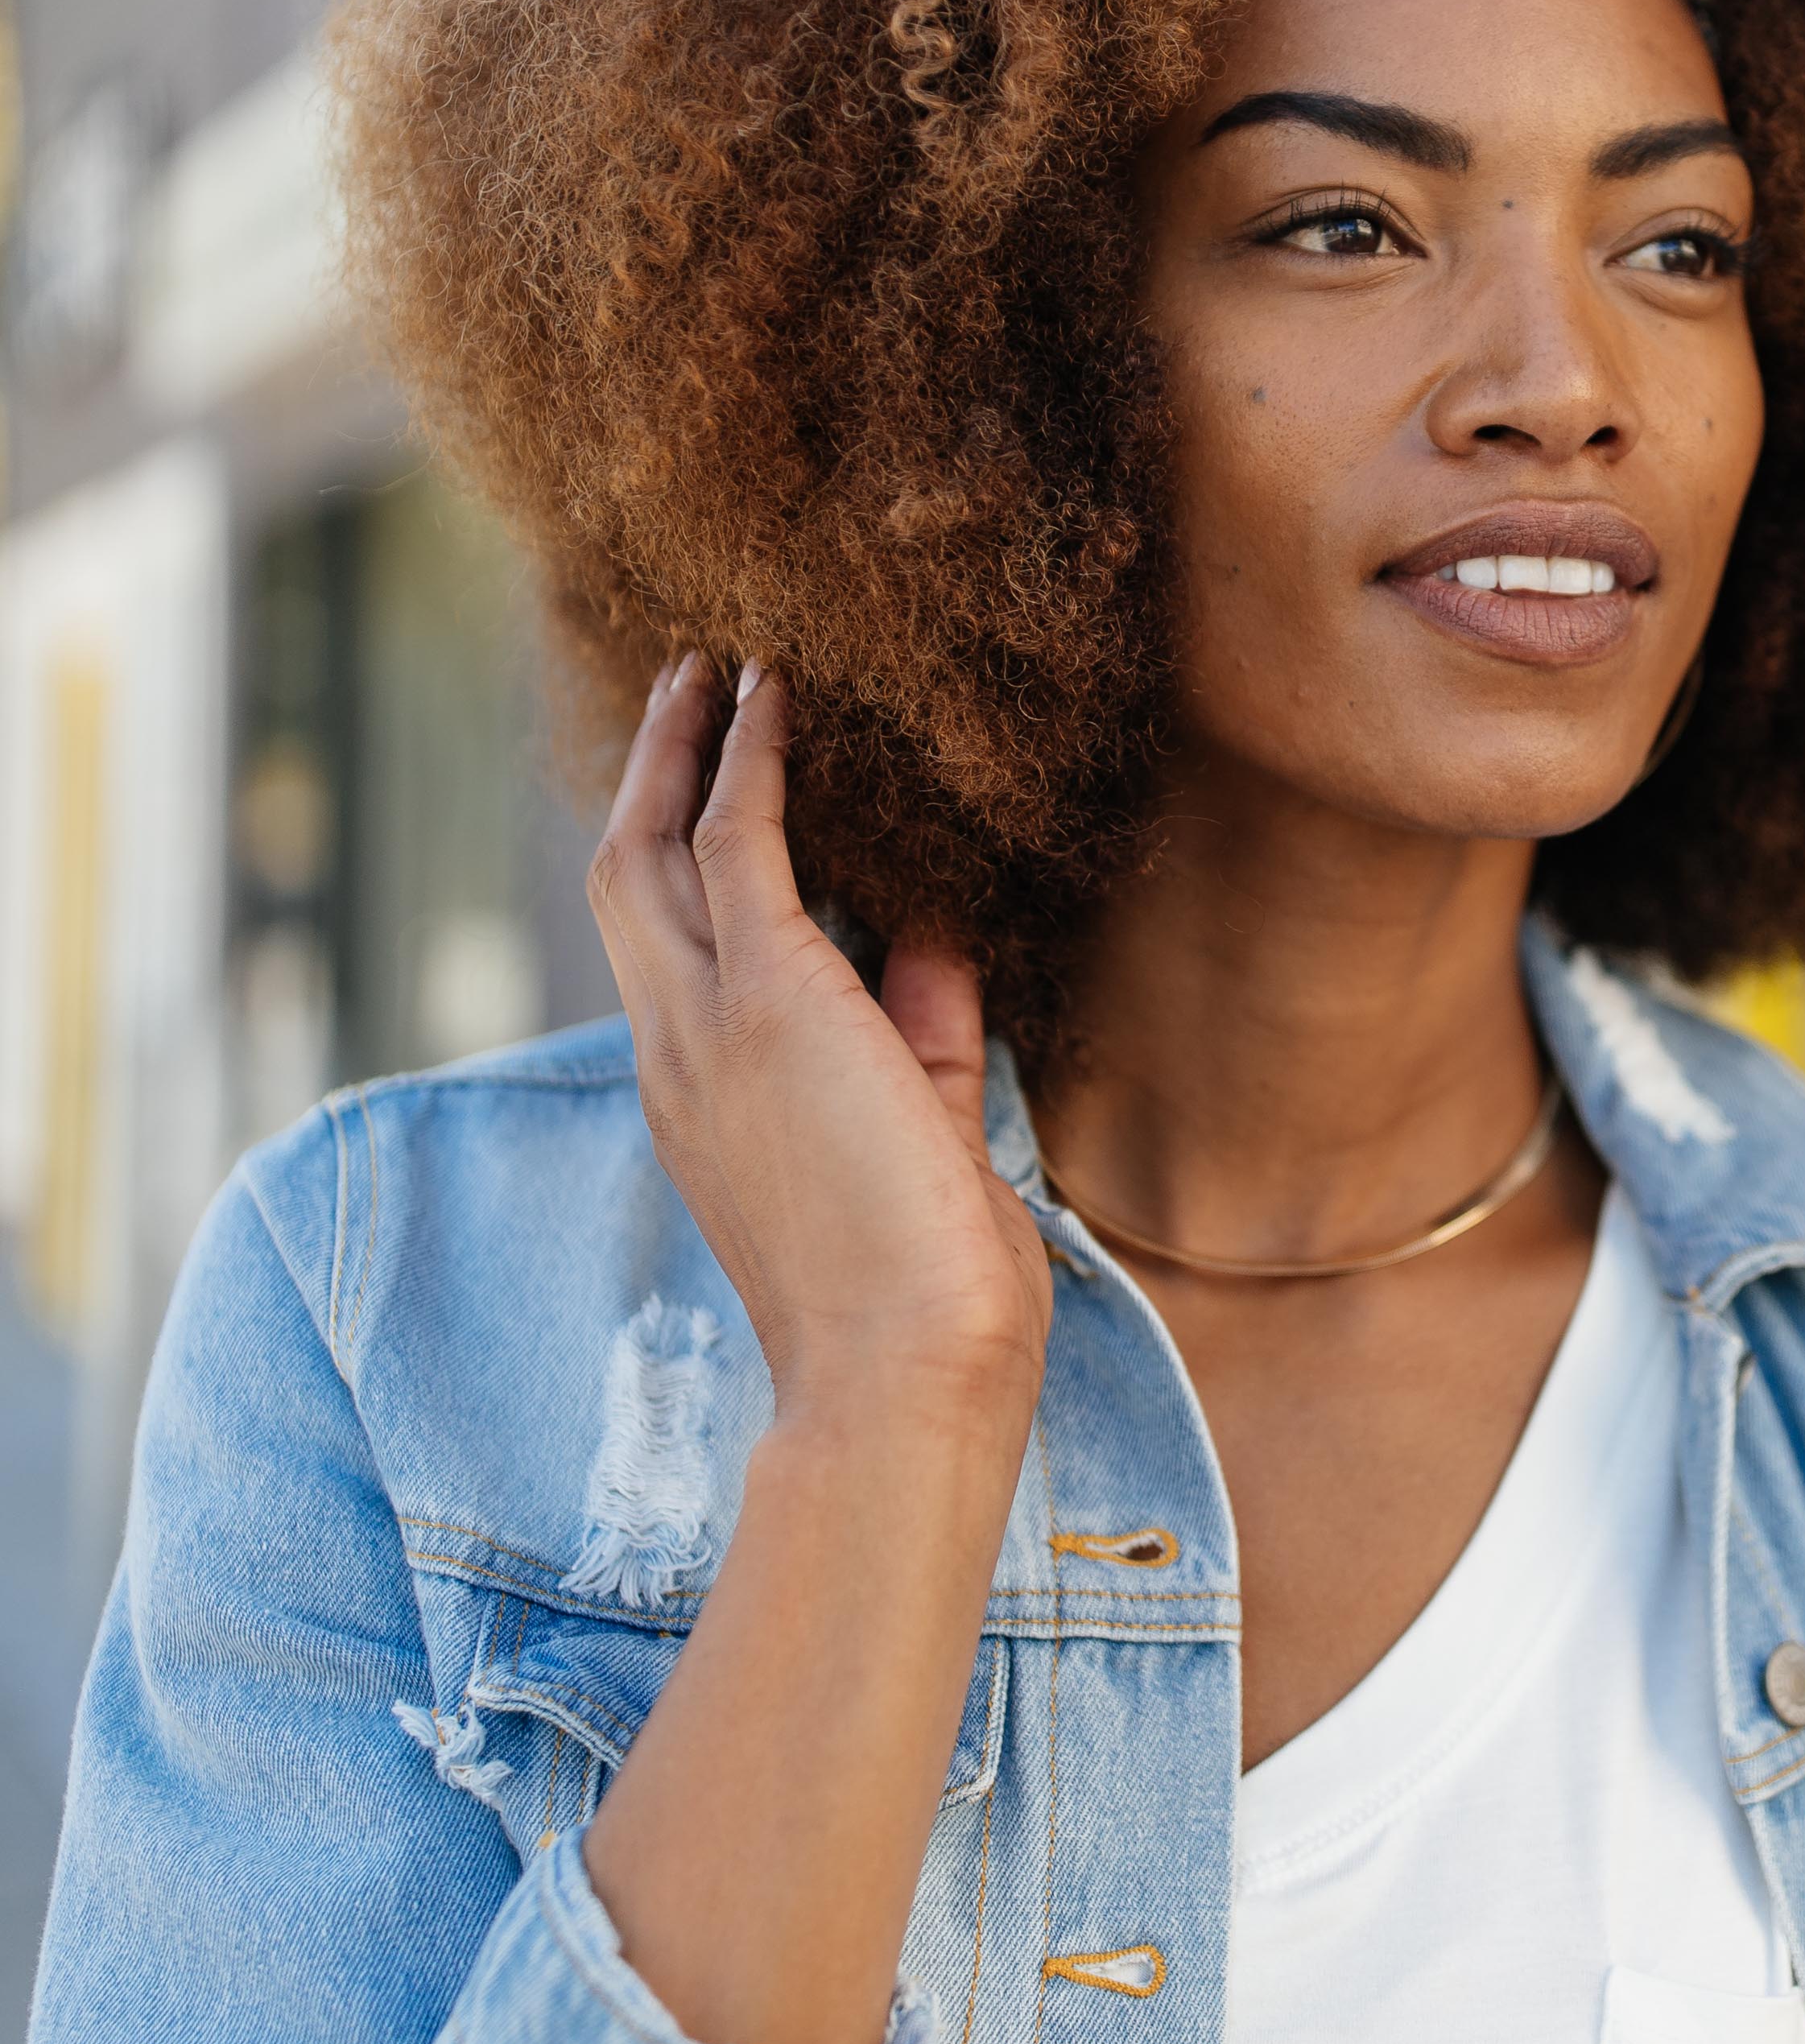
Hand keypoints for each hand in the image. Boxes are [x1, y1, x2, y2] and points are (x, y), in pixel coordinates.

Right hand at [589, 657, 1050, 1444]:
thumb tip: (936, 934)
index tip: (705, 788)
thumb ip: (923, 1027)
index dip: (676, 857)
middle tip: (682, 689)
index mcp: (703, 1099)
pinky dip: (750, 759)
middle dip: (649, 775)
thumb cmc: (927, 1293)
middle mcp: (679, 1053)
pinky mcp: (770, 998)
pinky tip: (771, 697)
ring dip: (677, 750)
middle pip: (628, 879)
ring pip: (652, 849)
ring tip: (709, 669)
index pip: (667, 952)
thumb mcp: (926, 1130)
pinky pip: (740, 840)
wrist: (911, 1373)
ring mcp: (709, 1026)